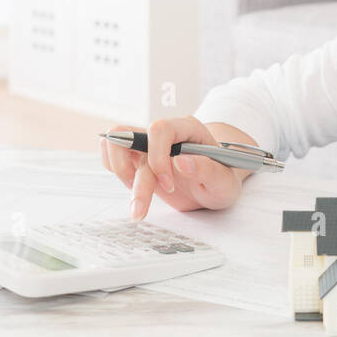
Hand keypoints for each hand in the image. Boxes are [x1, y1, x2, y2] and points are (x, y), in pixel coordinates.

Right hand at [102, 117, 248, 219]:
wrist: (213, 186)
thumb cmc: (221, 180)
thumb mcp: (224, 182)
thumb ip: (208, 170)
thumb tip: (182, 161)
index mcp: (188, 129)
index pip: (160, 129)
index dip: (157, 157)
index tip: (168, 185)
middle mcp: (165, 133)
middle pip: (131, 137)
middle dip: (135, 177)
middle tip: (142, 207)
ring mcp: (148, 144)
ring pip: (115, 141)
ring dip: (120, 172)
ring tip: (138, 196)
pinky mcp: (137, 158)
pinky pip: (112, 154)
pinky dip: (117, 172)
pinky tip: (135, 189)